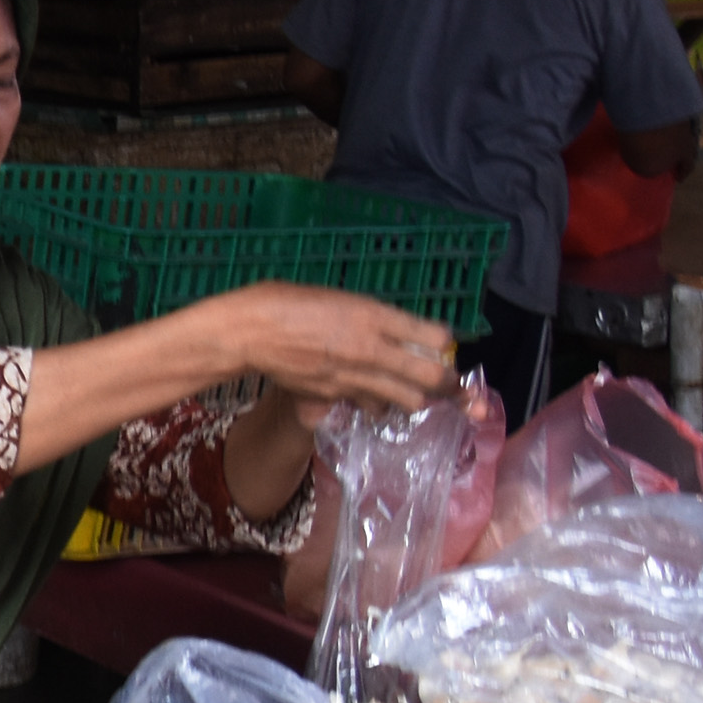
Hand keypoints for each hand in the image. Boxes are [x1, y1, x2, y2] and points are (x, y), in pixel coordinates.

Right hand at [212, 283, 456, 416]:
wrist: (247, 331)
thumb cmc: (287, 301)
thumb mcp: (339, 297)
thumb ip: (372, 318)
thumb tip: (401, 335)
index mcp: (373, 314)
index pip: (435, 337)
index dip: (446, 345)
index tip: (443, 346)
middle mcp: (371, 348)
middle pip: (432, 377)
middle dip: (450, 385)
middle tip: (455, 387)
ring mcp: (354, 377)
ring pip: (409, 400)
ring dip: (417, 397)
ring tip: (414, 392)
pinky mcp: (336, 396)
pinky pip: (372, 405)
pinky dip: (379, 403)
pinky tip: (371, 395)